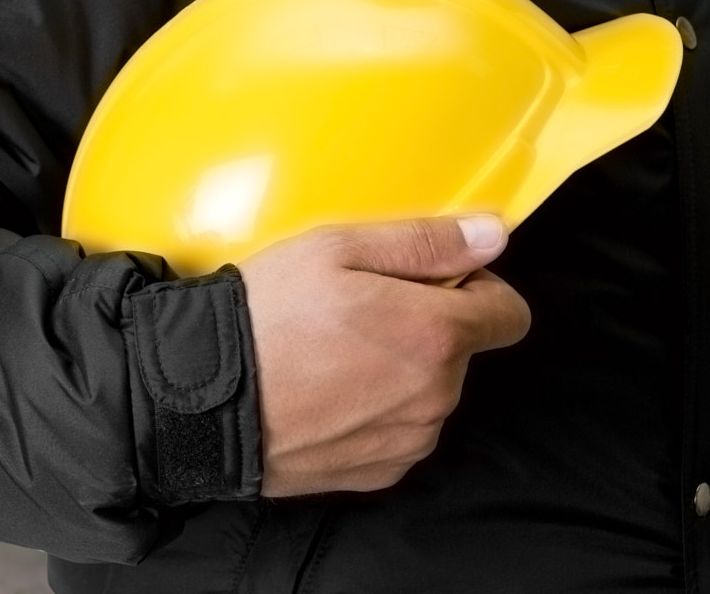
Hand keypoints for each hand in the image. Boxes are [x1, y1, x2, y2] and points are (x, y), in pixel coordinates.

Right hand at [238, 215, 530, 496]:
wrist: (200, 400)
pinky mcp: (377, 473)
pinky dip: (372, 415)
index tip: (426, 284)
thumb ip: (425, 241)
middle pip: (460, 353)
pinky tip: (324, 396)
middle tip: (353, 316)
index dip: (473, 288)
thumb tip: (493, 236)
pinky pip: (397, 434)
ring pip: (427, 396)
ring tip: (329, 358)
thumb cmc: (262, 318)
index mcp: (436, 334)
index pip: (510, 313)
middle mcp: (436, 395)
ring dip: (397, 375)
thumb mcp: (335, 250)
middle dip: (422, 330)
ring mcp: (408, 440)